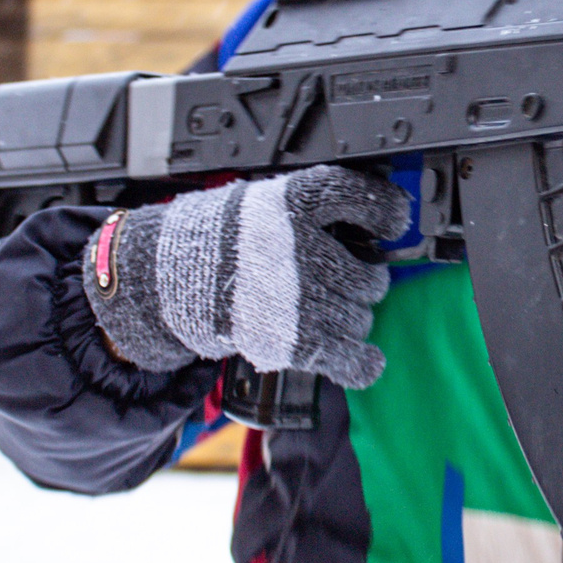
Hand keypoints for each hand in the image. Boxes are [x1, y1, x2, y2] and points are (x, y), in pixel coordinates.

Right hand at [85, 166, 411, 385]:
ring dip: (350, 319)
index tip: (394, 222)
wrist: (168, 278)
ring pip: (361, 317)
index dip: (389, 212)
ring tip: (319, 311)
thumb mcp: (266, 199)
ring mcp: (302, 297)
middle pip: (370, 274)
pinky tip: (366, 359)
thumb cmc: (220, 239)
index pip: (365, 199)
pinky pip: (352, 360)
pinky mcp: (295, 341)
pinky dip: (363, 363)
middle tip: (335, 280)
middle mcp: (304, 248)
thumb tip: (380, 222)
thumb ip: (317, 207)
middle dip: (360, 281)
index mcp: (297, 203)